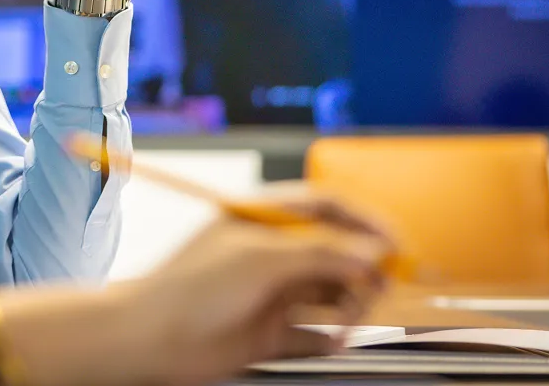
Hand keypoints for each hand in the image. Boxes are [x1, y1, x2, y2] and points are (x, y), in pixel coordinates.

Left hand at [0, 200, 391, 385]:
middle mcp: (273, 252)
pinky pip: (319, 334)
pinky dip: (330, 339)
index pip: (327, 206)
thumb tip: (374, 251)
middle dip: (363, 269)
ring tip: (343, 323)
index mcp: (264, 218)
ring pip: (336, 294)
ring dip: (351, 307)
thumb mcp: (260, 259)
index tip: (397, 244)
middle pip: (340, 251)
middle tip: (373, 289)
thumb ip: (321, 253)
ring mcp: (274, 291)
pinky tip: (326, 342)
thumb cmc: (191, 287)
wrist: (151, 339)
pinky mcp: (273, 331)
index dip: (365, 221)